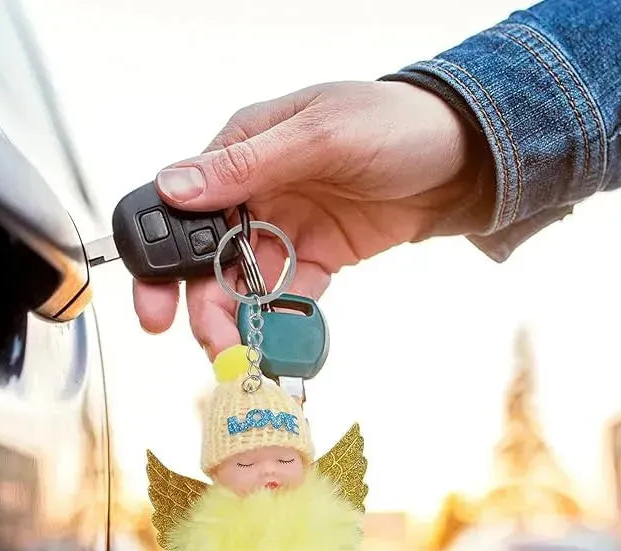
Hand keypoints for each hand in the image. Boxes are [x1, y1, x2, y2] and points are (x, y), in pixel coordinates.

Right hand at [133, 81, 469, 357]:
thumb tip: (174, 186)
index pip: (181, 208)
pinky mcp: (317, 258)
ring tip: (243, 356)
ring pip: (244, 284)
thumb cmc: (394, 124)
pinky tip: (280, 344)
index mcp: (242, 152)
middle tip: (213, 343)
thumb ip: (247, 164)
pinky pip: (289, 296)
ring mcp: (286, 229)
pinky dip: (282, 321)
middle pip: (207, 258)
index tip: (156, 306)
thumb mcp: (320, 134)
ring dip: (239, 322)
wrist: (464, 158)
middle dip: (202, 305)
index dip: (160, 259)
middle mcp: (255, 194)